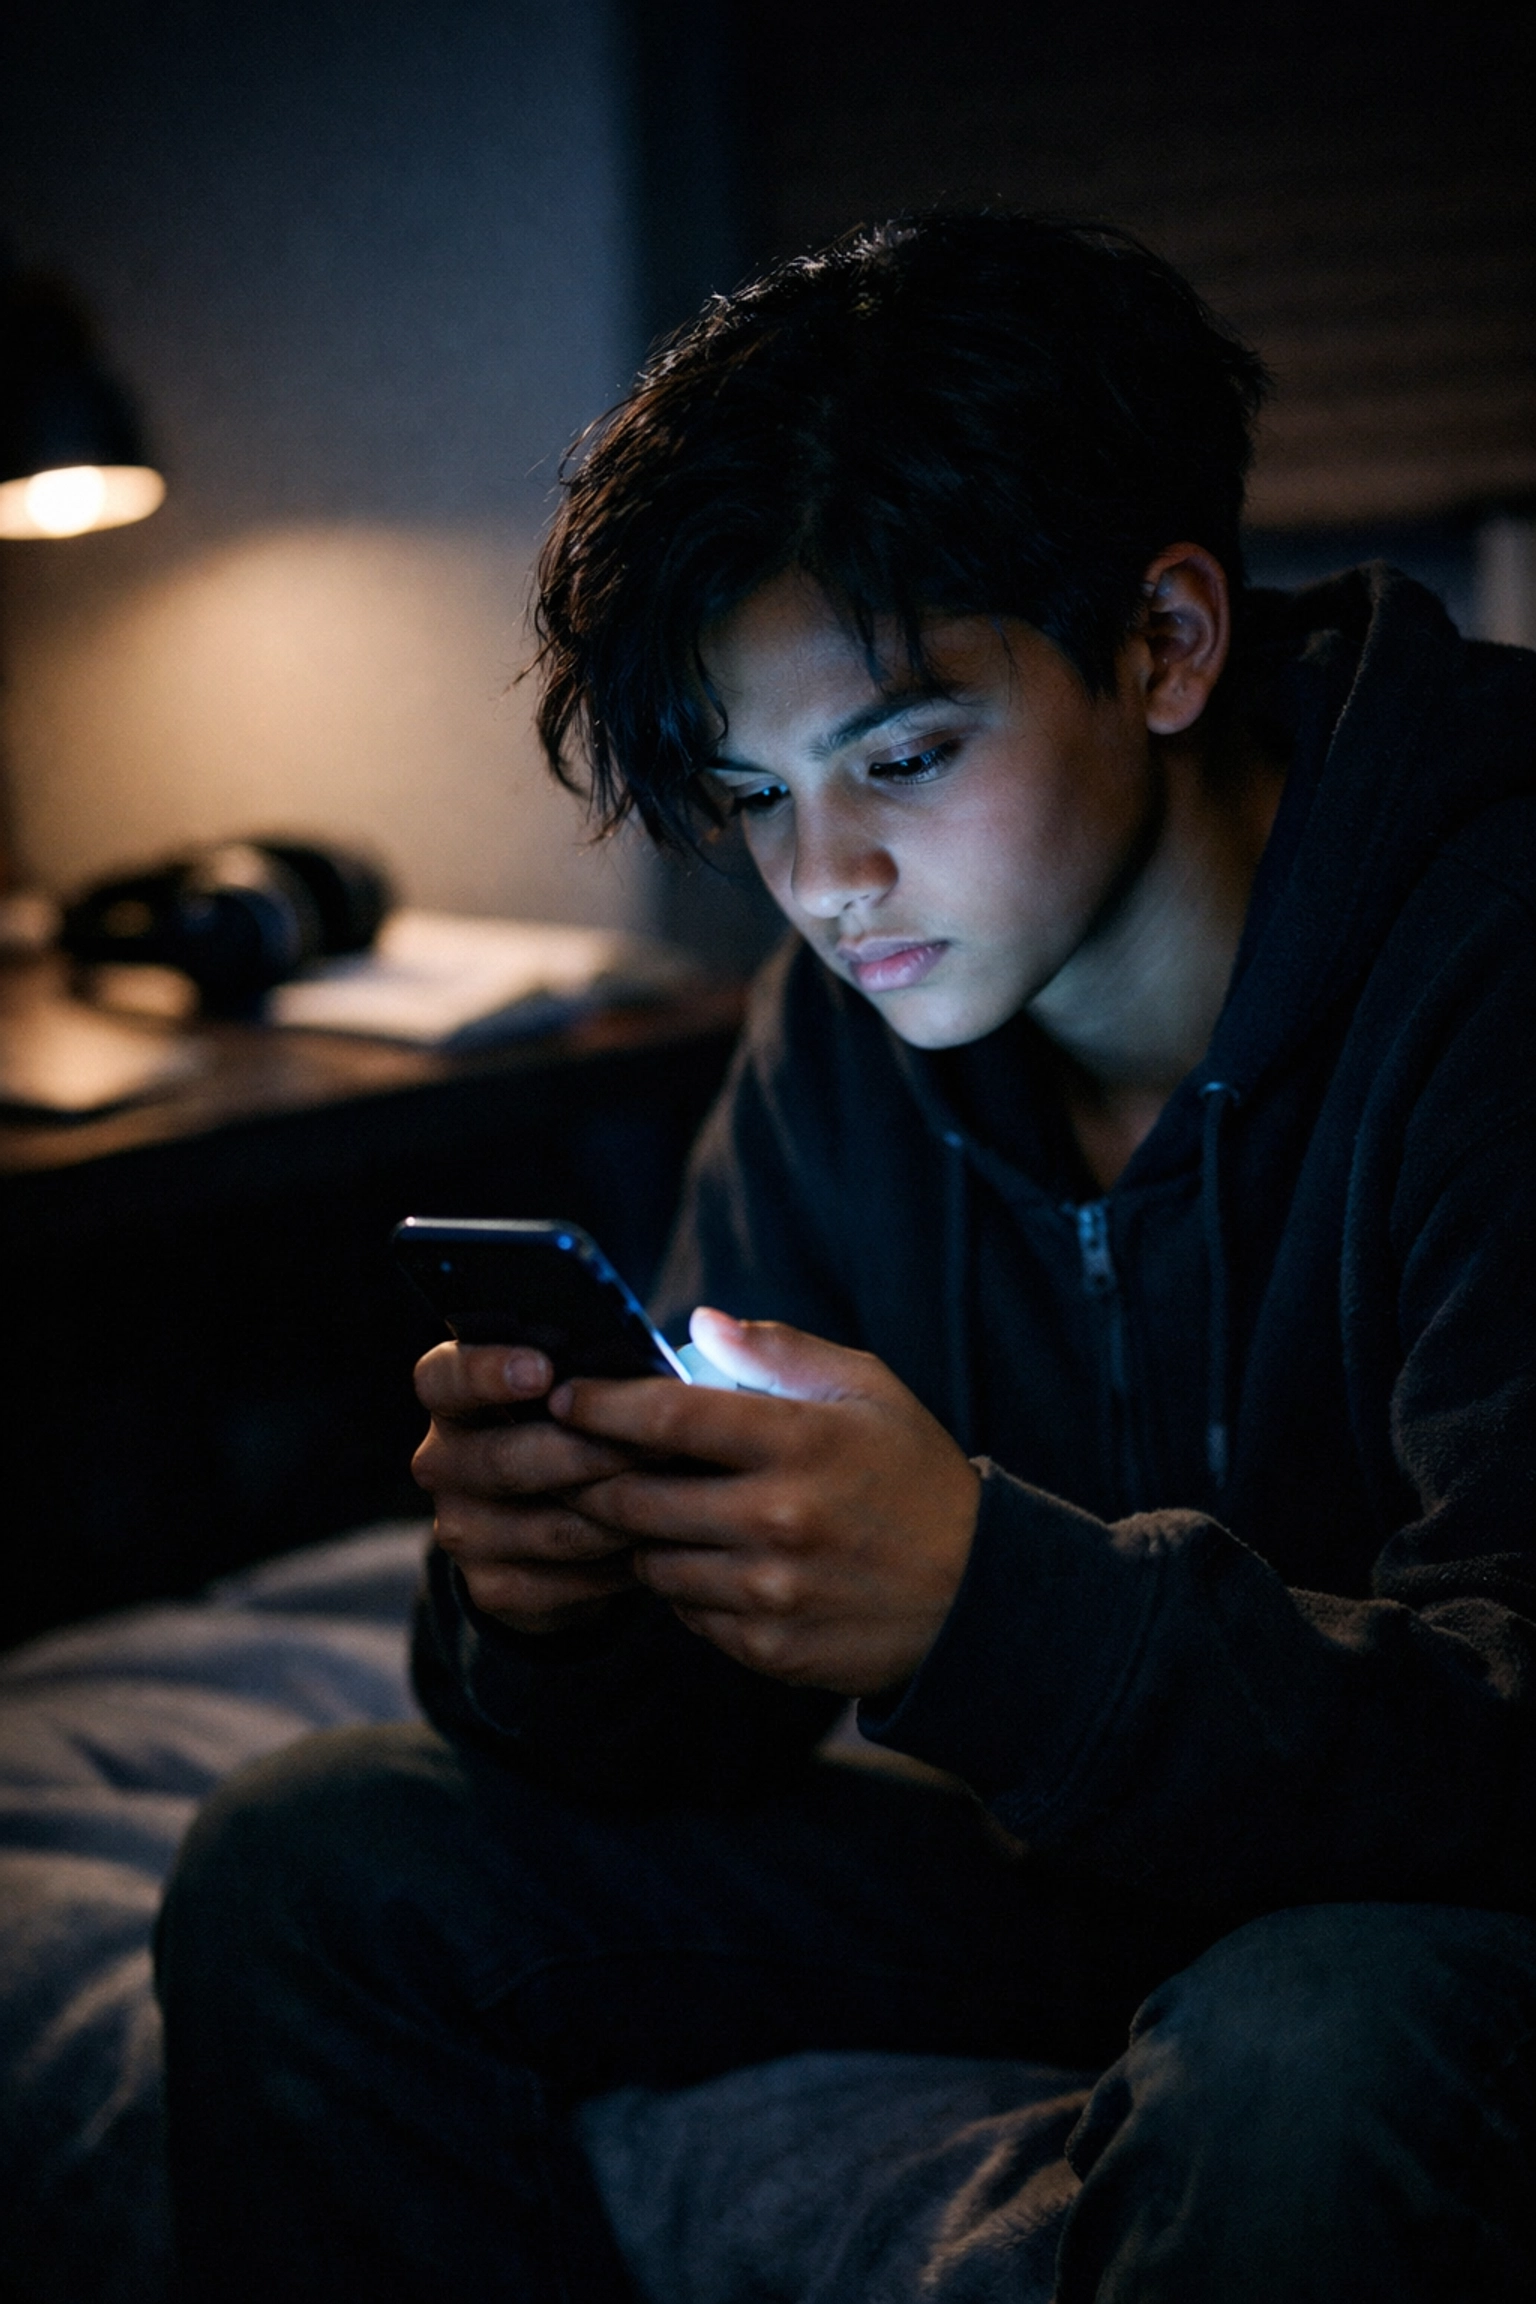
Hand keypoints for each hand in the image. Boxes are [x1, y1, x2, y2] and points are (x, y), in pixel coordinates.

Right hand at [411, 1343, 644, 1635]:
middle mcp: (441, 1464)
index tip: (543, 1371)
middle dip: (590, 1453)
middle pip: (505, 1461)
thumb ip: (591, 1376)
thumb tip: (652, 1376)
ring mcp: (462, 1531)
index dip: (487, 1373)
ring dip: (621, 1512)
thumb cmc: (572, 1426)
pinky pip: (569, 1581)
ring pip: (550, 1528)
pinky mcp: (492, 1588)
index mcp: (451, 1398)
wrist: (551, 1525)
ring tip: (678, 1492)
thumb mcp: (572, 1390)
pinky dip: (621, 1561)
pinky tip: (657, 1540)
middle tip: (660, 1443)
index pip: (443, 1378)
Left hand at [551, 1309, 980, 1695]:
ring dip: (637, 1536)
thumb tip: (700, 1324)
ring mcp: (769, 1592)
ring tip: (648, 1510)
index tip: (565, 1395)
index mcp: (799, 1443)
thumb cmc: (914, 1476)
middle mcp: (777, 1520)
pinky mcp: (767, 1648)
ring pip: (651, 1561)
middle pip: (635, 1497)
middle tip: (575, 1461)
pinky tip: (705, 1561)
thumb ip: (781, 1352)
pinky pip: (686, 1614)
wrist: (978, 1597)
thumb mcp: (868, 1391)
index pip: (668, 1417)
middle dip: (592, 1476)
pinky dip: (681, 1586)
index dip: (601, 1404)